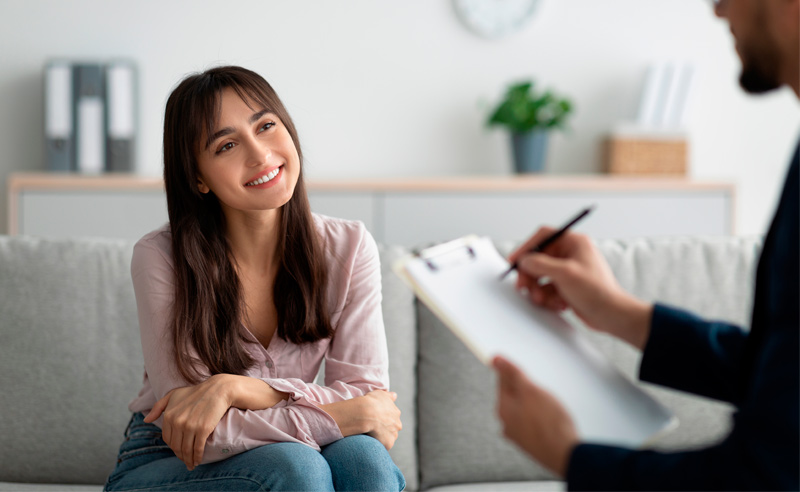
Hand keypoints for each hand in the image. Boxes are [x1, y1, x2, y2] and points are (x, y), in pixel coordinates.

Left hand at [144, 374, 287, 469]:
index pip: (168, 439)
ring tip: (192, 464)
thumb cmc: (196, 392)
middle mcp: (177, 421)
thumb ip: (158, 407)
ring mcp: (190, 426)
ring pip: (186, 449)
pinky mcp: (203, 429)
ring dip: (189, 460)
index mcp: (169, 415)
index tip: (179, 451)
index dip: (173, 447)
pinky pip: (197, 448)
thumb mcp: (173, 395)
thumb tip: (146, 420)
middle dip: (180, 456)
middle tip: (186, 461)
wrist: (218, 389)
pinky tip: (198, 460)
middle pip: (176, 446)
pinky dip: (197, 457)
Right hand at [321, 390, 401, 449]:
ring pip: (388, 438)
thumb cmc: (372, 401)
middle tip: (373, 428)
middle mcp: (398, 424)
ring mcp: (394, 435)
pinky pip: (383, 446)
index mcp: (396, 413)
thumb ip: (389, 396)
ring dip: (382, 437)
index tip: (376, 419)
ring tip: (370, 435)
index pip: (391, 418)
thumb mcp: (381, 394)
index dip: (383, 419)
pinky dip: (378, 445)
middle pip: (392, 429)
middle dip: (385, 429)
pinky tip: (371, 441)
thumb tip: (395, 395)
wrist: (366, 413)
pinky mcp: (388, 444)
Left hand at [492, 356, 578, 476]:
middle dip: (526, 390)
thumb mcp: (529, 390)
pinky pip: (533, 424)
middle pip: (513, 397)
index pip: (502, 381)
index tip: (522, 368)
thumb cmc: (548, 422)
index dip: (513, 371)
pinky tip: (551, 420)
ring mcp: (519, 435)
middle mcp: (507, 423)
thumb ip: (512, 373)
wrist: (565, 454)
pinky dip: (540, 419)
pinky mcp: (532, 444)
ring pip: (524, 411)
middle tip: (542, 390)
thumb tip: (495, 359)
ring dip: (534, 405)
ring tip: (550, 406)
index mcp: (503, 408)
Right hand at [510, 226, 651, 348]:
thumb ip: (540, 264)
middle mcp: (571, 254)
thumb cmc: (597, 291)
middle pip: (539, 259)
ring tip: (544, 299)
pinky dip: (549, 298)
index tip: (515, 260)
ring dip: (539, 290)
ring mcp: (569, 271)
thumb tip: (525, 260)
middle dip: (531, 275)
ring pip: (541, 276)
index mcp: (574, 243)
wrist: (611, 315)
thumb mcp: (565, 274)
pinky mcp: (567, 286)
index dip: (527, 247)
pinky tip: (559, 304)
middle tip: (523, 286)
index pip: (544, 237)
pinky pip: (548, 289)